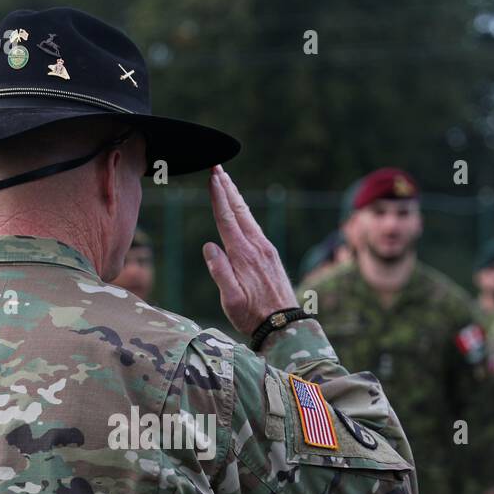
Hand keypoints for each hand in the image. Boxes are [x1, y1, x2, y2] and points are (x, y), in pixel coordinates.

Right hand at [202, 166, 296, 335]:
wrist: (285, 325)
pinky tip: (242, 212)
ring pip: (248, 217)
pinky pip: (255, 227)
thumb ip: (220, 272)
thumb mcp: (231, 299)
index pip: (226, 219)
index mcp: (243, 255)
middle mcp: (257, 247)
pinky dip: (245, 213)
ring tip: (227, 182)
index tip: (212, 177)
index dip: (218, 197)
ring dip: (236, 198)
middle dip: (227, 188)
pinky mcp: (271, 256)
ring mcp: (266, 250)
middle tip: (217, 167)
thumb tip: (209, 246)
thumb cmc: (253, 316)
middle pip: (239, 211)